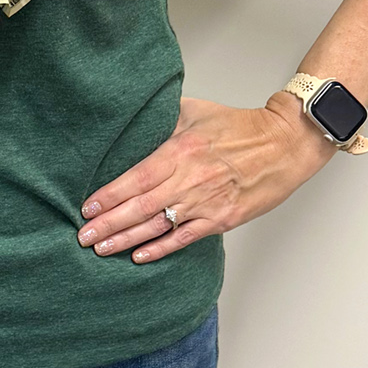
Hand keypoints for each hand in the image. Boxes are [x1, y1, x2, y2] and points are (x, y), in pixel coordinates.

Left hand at [78, 92, 334, 262]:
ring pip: (158, 225)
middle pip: (140, 206)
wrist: (284, 144)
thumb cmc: (240, 126)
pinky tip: (139, 257)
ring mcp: (206, 202)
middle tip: (83, 237)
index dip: (109, 196)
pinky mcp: (222, 219)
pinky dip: (161, 249)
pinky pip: (185, 238)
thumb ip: (162, 119)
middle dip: (108, 224)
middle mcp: (190, 179)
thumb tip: (131, 124)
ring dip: (126, 240)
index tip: (87, 208)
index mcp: (181, 151)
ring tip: (100, 249)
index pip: (135, 178)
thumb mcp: (196, 111)